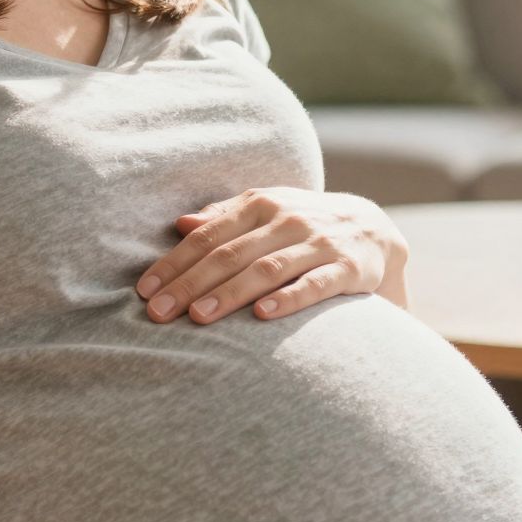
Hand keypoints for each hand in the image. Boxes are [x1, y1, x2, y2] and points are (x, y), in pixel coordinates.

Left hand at [135, 187, 409, 323]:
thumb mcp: (266, 212)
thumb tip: (180, 224)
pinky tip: (262, 315)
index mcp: (262, 204)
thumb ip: (225, 218)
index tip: (145, 292)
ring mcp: (320, 242)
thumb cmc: (304, 226)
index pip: (208, 236)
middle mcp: (288, 219)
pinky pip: (315, 283)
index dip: (174, 263)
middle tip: (158, 313)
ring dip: (229, 293)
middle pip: (230, 254)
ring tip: (198, 317)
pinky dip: (288, 298)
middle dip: (190, 284)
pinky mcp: (349, 267)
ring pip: (267, 268)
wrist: (376, 230)